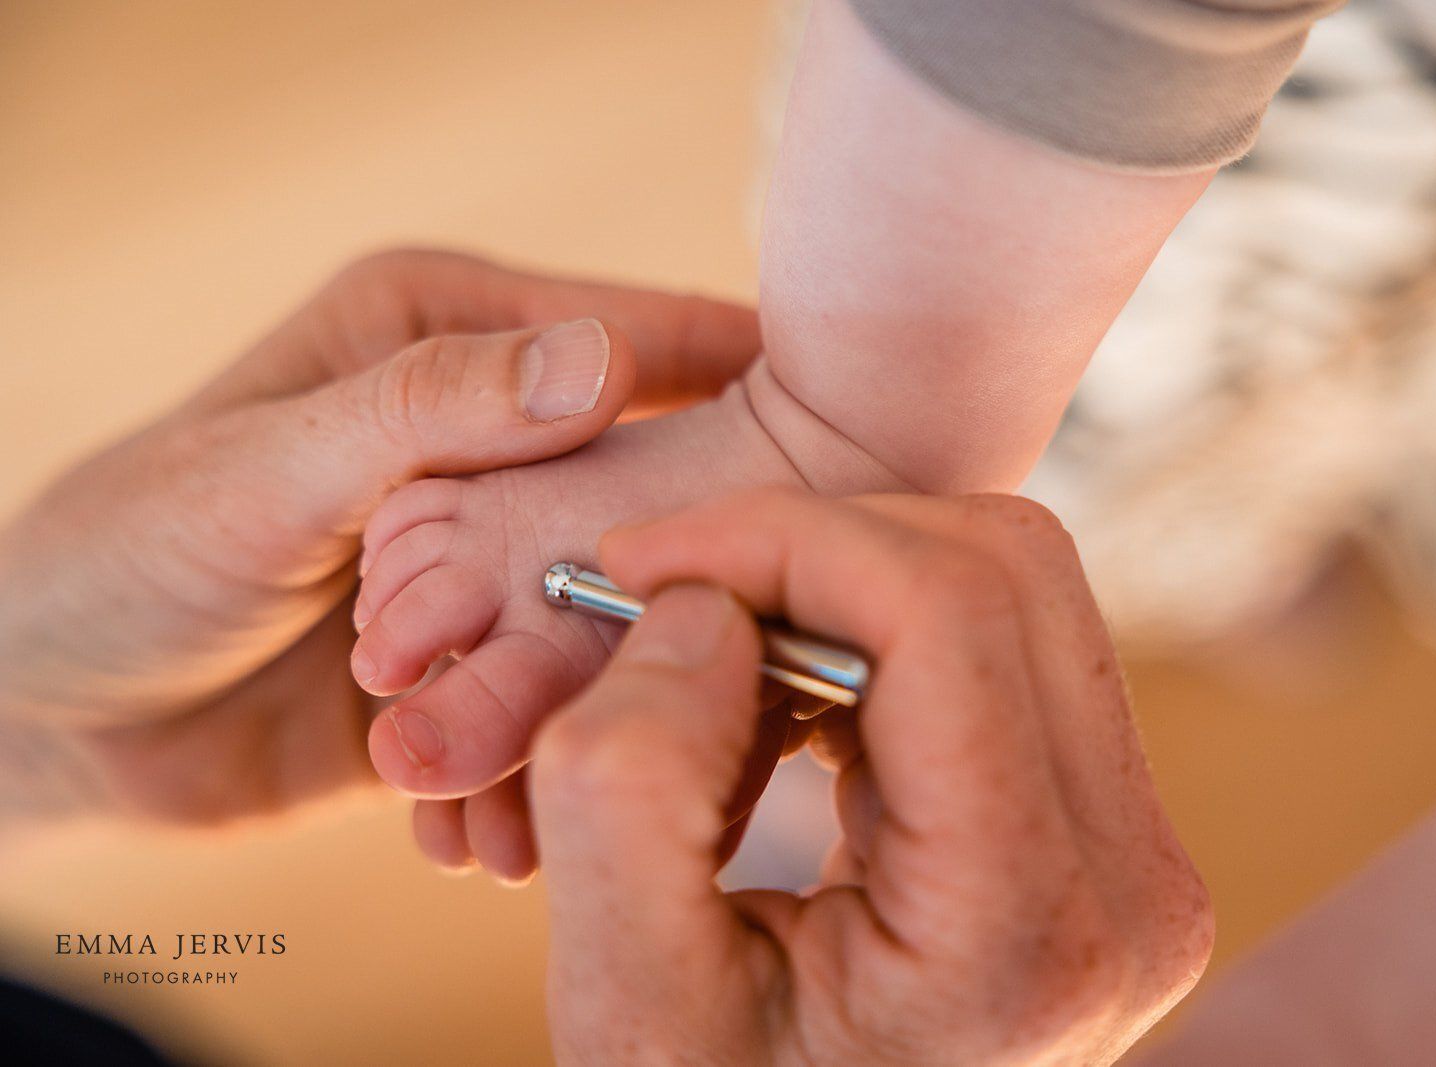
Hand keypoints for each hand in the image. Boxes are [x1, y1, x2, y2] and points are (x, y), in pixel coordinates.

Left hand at [0, 249, 758, 822]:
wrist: (47, 716)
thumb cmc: (122, 558)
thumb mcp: (266, 473)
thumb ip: (428, 414)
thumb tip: (606, 361)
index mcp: (445, 337)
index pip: (637, 341)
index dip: (749, 387)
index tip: (843, 456)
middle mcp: (485, 438)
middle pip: (646, 490)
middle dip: (676, 587)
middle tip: (725, 662)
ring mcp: (488, 553)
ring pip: (605, 612)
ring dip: (599, 703)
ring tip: (578, 784)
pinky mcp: (475, 652)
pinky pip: (547, 700)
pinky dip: (537, 765)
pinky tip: (498, 833)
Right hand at [531, 489, 1213, 1064]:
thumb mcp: (630, 1007)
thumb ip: (631, 791)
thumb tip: (699, 604)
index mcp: (1027, 934)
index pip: (947, 615)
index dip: (783, 539)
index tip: (640, 560)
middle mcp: (1128, 884)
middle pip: (1005, 569)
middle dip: (816, 548)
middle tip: (672, 602)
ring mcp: (1137, 854)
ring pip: (1014, 588)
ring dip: (844, 587)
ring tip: (724, 677)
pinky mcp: (1107, 829)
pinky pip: (1006, 649)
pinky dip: (877, 635)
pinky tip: (788, 714)